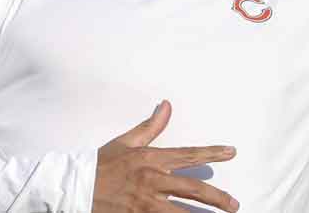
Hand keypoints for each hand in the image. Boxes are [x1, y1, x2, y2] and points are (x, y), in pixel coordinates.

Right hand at [93, 101, 238, 211]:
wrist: (75, 187)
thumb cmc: (101, 164)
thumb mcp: (126, 143)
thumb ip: (150, 127)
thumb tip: (167, 106)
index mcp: (151, 159)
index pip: (189, 154)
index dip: (212, 153)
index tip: (231, 152)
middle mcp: (153, 181)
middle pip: (194, 190)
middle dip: (217, 198)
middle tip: (233, 206)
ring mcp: (146, 203)